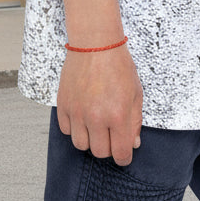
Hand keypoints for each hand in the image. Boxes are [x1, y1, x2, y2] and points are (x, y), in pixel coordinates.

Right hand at [56, 45, 143, 164]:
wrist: (95, 43)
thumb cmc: (118, 64)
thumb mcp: (136, 91)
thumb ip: (135, 120)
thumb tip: (133, 143)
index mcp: (117, 114)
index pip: (120, 153)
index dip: (124, 157)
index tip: (124, 154)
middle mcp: (96, 117)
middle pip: (100, 152)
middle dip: (108, 147)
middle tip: (111, 133)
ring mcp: (77, 112)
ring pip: (81, 145)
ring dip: (90, 139)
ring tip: (96, 123)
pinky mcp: (63, 105)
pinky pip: (67, 130)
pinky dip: (75, 127)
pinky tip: (83, 114)